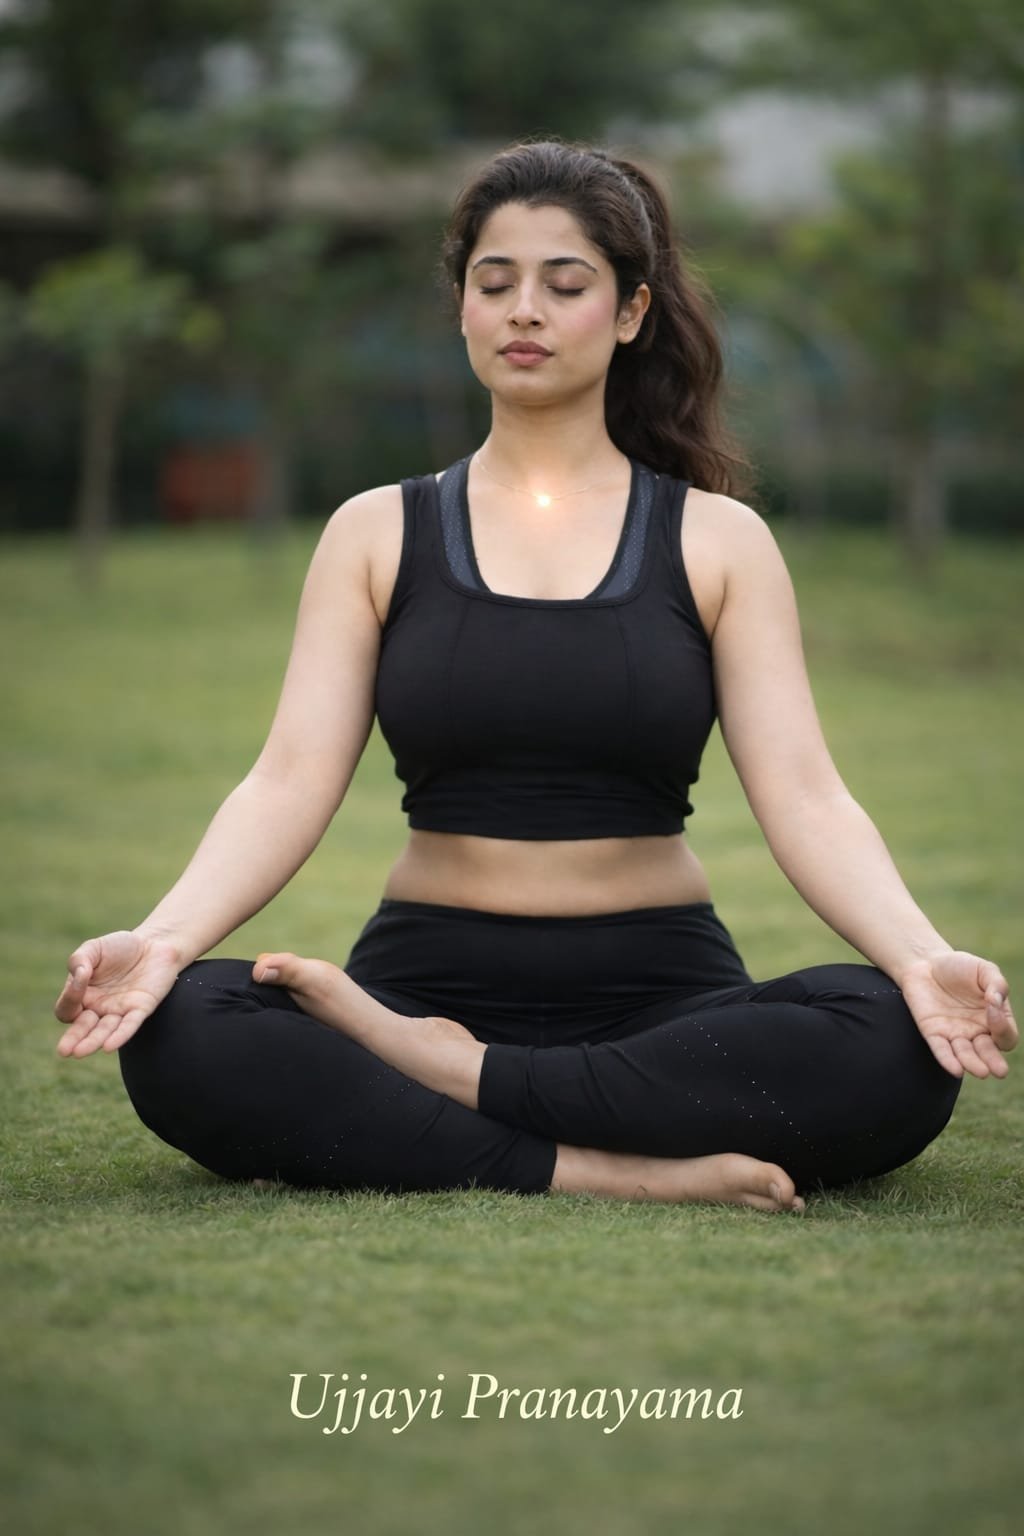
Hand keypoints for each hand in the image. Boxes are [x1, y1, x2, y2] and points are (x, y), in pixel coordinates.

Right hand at [54, 931, 183, 1057]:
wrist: (155, 944)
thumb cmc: (121, 947)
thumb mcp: (94, 948)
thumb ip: (79, 960)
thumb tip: (79, 975)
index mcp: (82, 995)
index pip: (67, 1007)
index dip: (70, 997)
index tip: (82, 976)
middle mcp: (98, 1008)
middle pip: (82, 1029)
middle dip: (74, 1039)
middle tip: (65, 1051)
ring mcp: (119, 1010)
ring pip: (104, 1031)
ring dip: (93, 1041)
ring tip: (80, 1052)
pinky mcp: (140, 1009)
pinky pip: (129, 1025)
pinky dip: (120, 1035)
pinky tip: (109, 1046)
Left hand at [899, 951, 1017, 1078]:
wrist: (926, 963)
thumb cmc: (959, 967)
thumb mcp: (983, 969)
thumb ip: (996, 983)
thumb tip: (997, 1001)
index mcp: (994, 1019)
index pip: (1006, 1035)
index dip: (1003, 1027)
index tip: (991, 1006)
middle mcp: (977, 1031)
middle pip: (989, 1053)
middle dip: (994, 1062)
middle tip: (998, 1070)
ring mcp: (955, 1034)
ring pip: (965, 1056)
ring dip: (972, 1064)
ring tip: (981, 1071)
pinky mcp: (933, 1033)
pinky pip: (941, 1050)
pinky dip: (948, 1060)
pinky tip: (956, 1069)